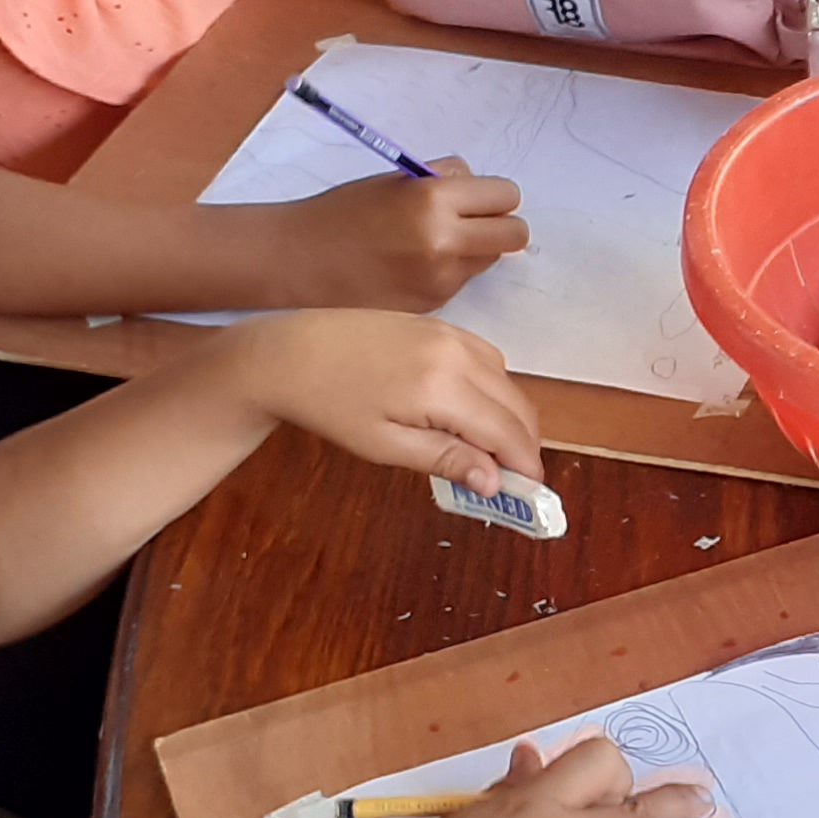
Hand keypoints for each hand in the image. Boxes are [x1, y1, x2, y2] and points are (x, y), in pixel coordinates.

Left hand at [226, 307, 545, 490]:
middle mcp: (458, 353)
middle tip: (510, 479)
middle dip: (523, 445)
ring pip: (507, 381)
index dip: (525, 466)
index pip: (508, 432)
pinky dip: (492, 388)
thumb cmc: (330, 406)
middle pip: (517, 405)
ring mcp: (451, 333)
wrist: (290, 353)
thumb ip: (445, 459)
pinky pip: (487, 357)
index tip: (528, 493)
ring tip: (485, 448)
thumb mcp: (384, 445)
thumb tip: (495, 482)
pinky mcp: (440, 324)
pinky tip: (466, 410)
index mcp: (443, 388)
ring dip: (508, 416)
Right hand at [287, 166, 530, 307]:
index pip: (506, 196)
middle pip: (513, 235)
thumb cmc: (340, 215)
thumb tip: (478, 183)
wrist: (297, 262)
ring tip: (428, 246)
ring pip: (489, 261)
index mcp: (433, 200)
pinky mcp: (431, 307)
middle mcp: (445, 242)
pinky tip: (410, 269)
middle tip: (471, 223)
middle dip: (499, 226)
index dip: (494, 197)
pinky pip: (461, 283)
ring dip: (473, 252)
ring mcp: (440, 280)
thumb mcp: (394, 181)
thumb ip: (443, 179)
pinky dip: (448, 274)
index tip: (478, 199)